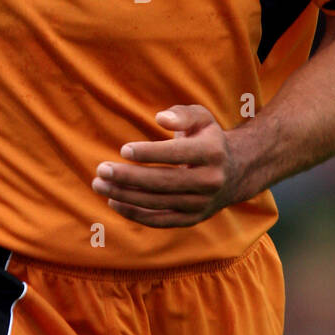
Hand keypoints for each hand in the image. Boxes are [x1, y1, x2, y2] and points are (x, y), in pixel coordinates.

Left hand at [91, 104, 240, 227]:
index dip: (149, 153)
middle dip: (128, 177)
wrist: (235, 172)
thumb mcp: (202, 117)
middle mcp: (210, 181)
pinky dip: (135, 214)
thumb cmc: (207, 139)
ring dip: (125, 195)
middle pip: (163, 182)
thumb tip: (161, 118)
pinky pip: (161, 221)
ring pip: (158, 203)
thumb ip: (182, 113)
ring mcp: (202, 203)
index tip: (123, 150)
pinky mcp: (193, 219)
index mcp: (213, 152)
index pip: (176, 154)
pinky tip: (114, 202)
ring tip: (100, 184)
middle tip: (101, 170)